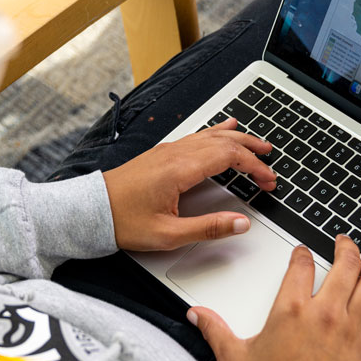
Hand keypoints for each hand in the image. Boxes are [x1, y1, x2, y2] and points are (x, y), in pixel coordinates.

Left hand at [103, 118, 275, 250]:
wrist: (89, 210)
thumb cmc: (122, 221)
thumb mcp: (168, 234)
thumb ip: (208, 228)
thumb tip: (240, 223)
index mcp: (180, 169)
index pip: (229, 157)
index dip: (254, 166)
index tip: (268, 180)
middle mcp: (176, 153)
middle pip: (225, 142)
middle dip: (252, 151)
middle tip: (270, 162)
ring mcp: (169, 150)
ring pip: (212, 135)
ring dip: (238, 139)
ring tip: (258, 143)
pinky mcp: (163, 153)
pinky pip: (198, 135)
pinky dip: (217, 131)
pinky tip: (224, 126)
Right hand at [188, 235, 360, 360]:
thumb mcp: (234, 358)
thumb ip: (215, 330)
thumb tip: (197, 313)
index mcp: (291, 309)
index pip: (301, 265)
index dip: (302, 253)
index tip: (303, 252)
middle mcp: (324, 312)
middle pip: (343, 264)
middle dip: (346, 247)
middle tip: (345, 241)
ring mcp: (349, 327)